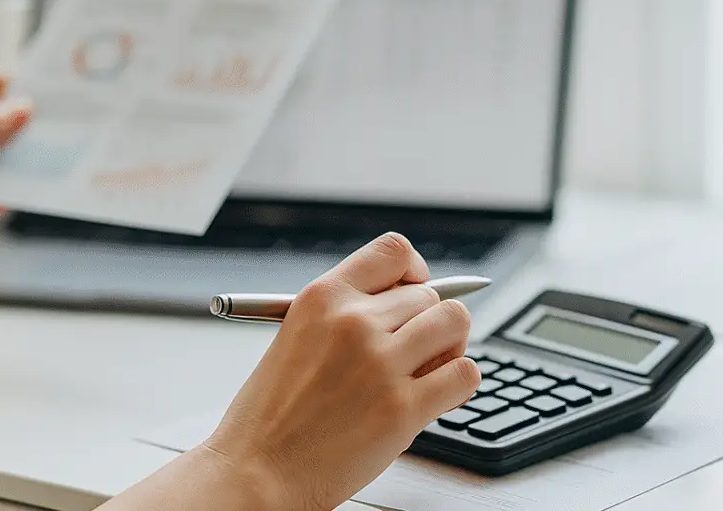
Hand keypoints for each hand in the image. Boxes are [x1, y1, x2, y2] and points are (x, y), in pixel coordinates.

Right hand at [203, 233, 480, 510]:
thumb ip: (348, 314)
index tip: (416, 290)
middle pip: (429, 294)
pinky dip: (460, 383)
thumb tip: (410, 301)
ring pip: (454, 323)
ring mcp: (380, 364)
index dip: (416, 271)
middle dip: (428, 322)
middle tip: (417, 350)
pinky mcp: (402, 407)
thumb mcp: (298, 336)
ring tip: (431, 369)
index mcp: (323, 297)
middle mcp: (353, 323)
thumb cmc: (273, 414)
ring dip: (451, 345)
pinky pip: (465, 373)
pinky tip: (438, 396)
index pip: (395, 251)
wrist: (258, 471)